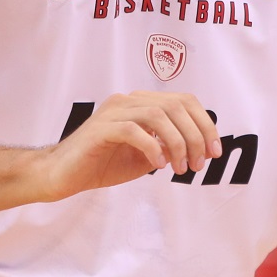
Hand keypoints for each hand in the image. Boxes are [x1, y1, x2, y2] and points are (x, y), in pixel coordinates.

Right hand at [38, 91, 222, 200]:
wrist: (62, 175)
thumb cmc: (102, 164)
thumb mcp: (145, 156)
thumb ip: (168, 147)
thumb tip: (199, 148)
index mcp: (141, 104)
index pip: (184, 101)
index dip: (205, 124)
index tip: (214, 152)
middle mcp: (128, 101)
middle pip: (176, 106)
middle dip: (196, 136)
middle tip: (199, 164)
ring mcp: (113, 112)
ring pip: (158, 115)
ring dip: (177, 143)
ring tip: (181, 168)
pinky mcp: (100, 129)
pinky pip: (133, 130)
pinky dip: (152, 147)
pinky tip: (157, 166)